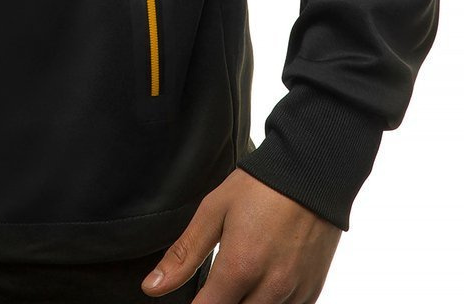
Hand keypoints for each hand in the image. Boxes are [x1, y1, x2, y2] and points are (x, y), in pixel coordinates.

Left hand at [141, 169, 341, 301]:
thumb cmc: (260, 188)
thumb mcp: (214, 211)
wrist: (311, 173)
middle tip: (216, 282)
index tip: (193, 297)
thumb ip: (184, 254)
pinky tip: (261, 283)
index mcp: (240, 267)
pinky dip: (269, 303)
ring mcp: (294, 293)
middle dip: (218, 302)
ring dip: (244, 302)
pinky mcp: (312, 292)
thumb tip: (152, 287)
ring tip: (239, 277)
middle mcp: (270, 288)